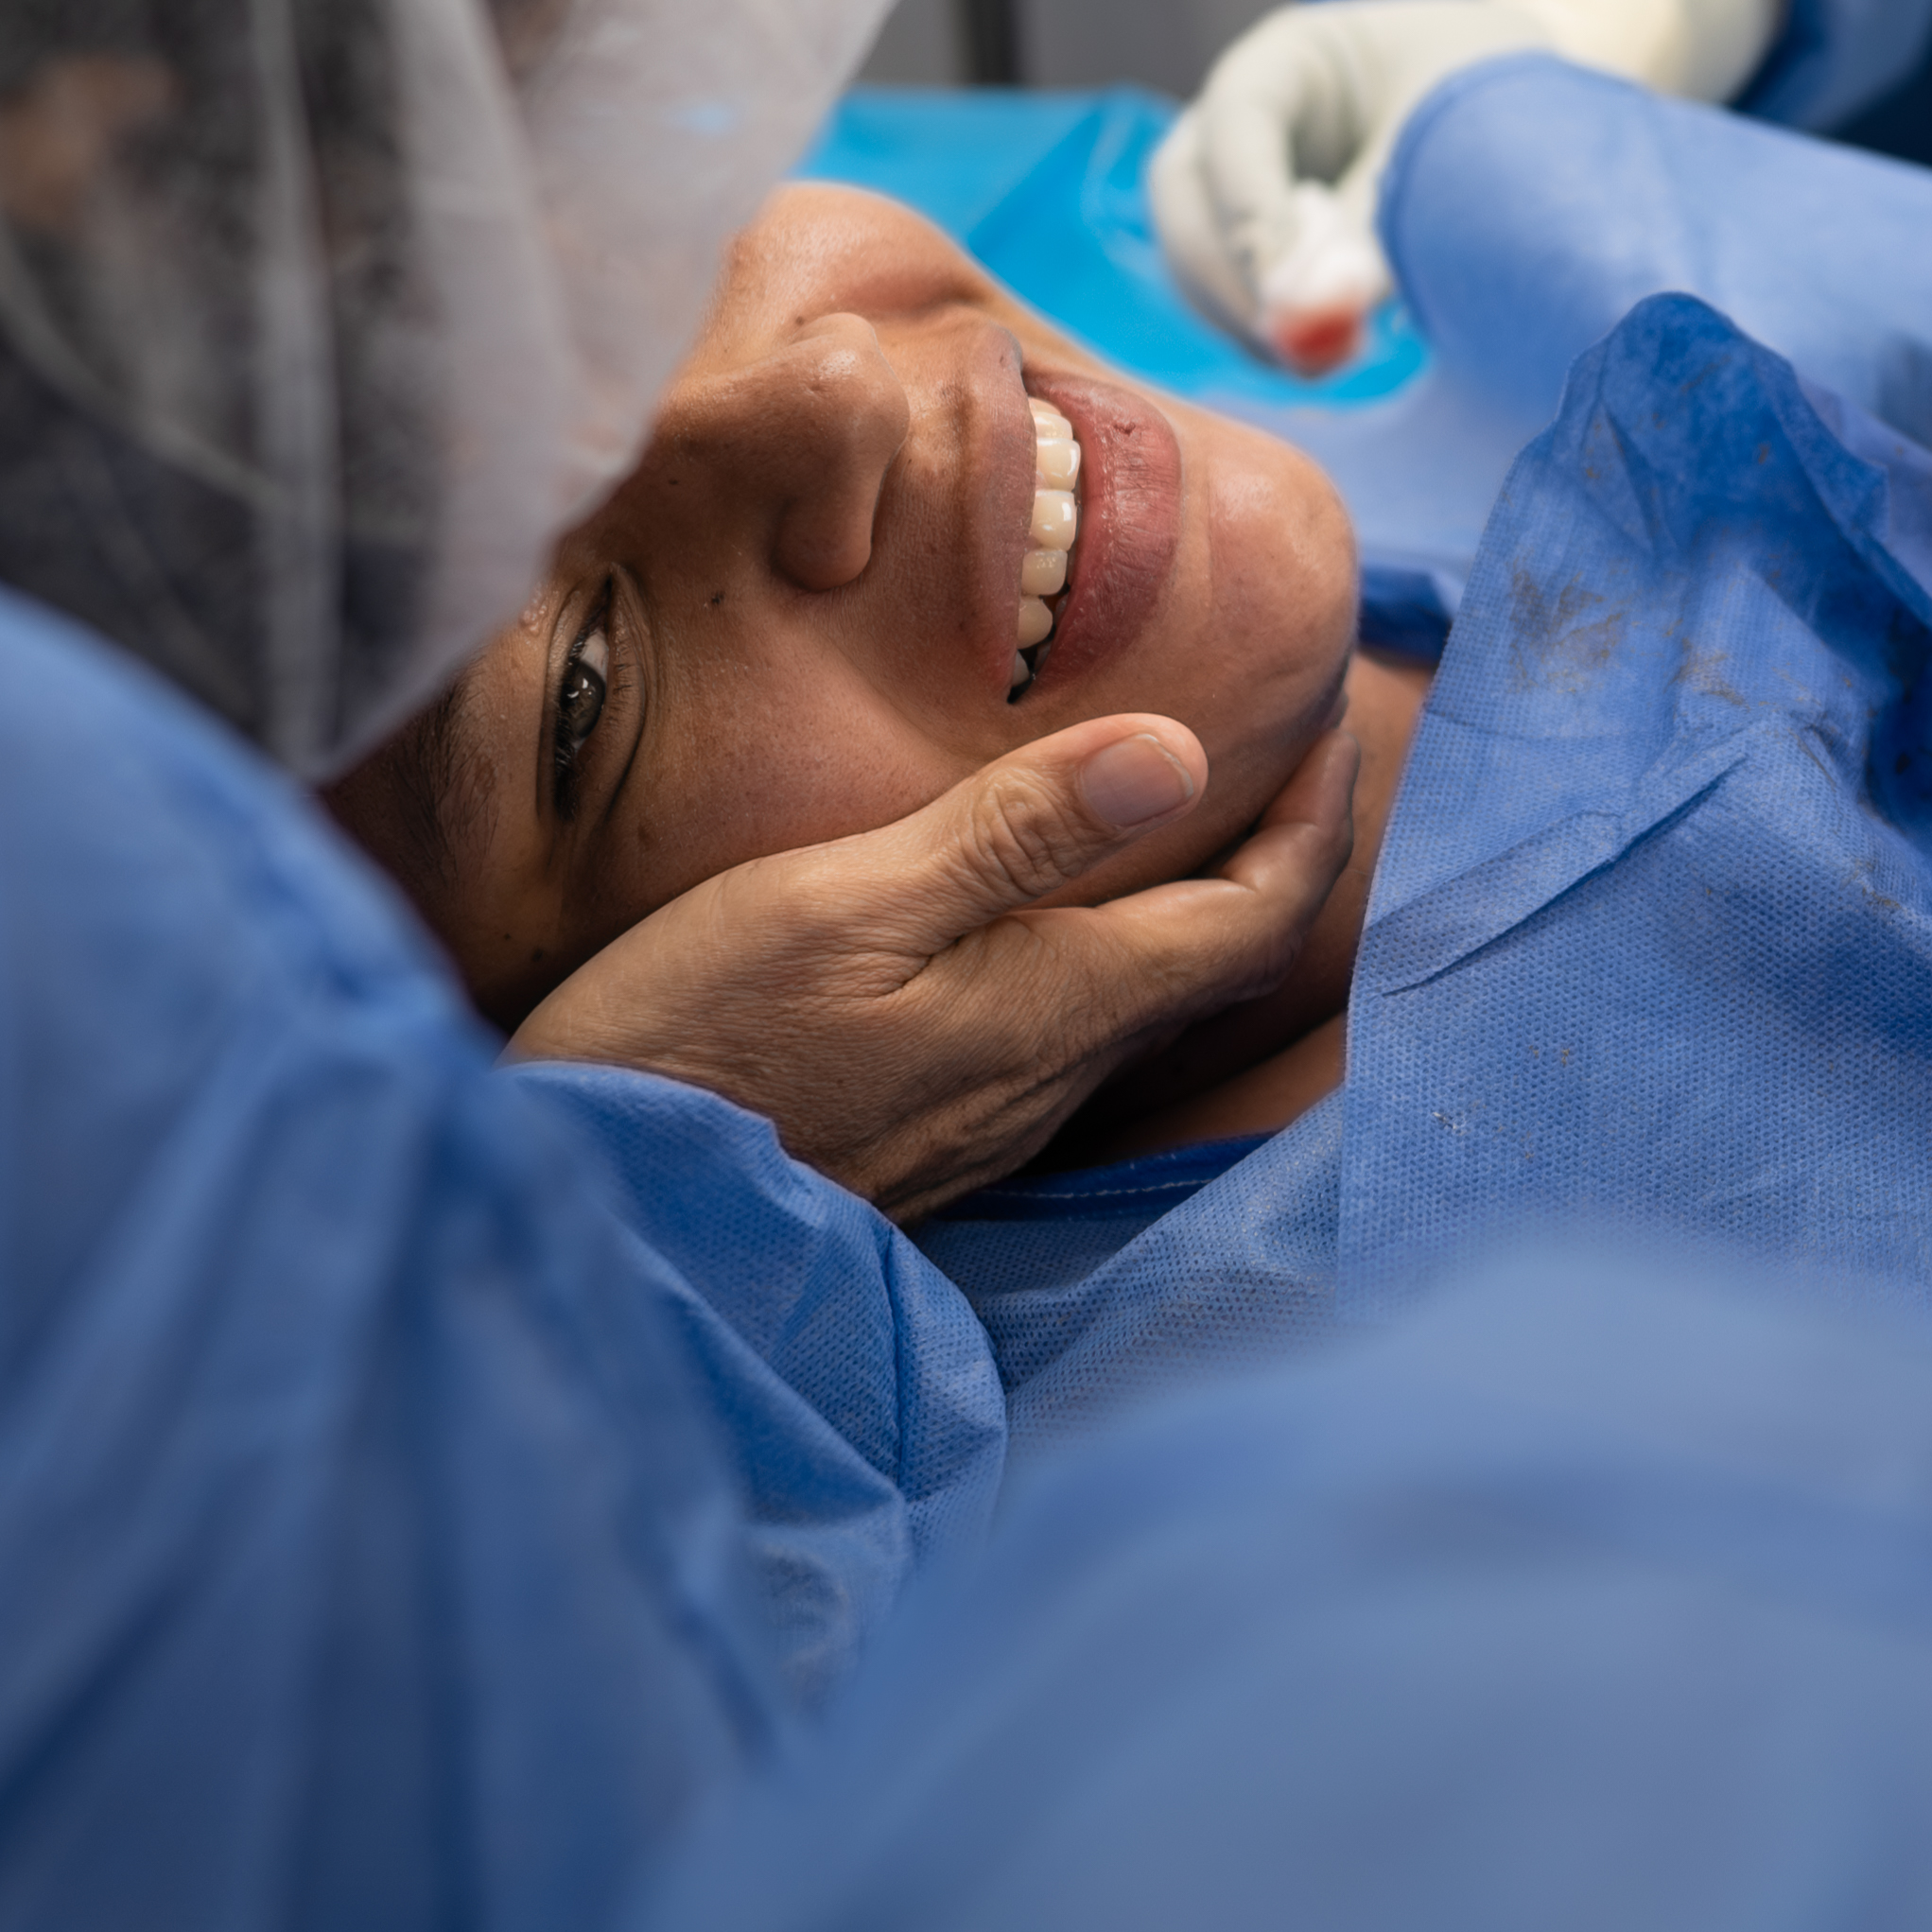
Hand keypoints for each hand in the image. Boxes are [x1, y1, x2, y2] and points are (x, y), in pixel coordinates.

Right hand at [510, 714, 1359, 1218]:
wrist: (597, 1210)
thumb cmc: (696, 1044)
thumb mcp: (843, 908)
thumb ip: (1010, 836)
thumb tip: (1181, 755)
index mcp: (1057, 1007)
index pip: (1257, 916)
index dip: (1317, 819)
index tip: (1333, 721)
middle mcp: (1051, 1080)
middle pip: (1216, 961)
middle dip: (1271, 851)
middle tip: (1281, 747)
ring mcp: (991, 1122)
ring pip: (1142, 998)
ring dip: (1188, 898)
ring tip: (1178, 800)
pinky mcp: (927, 1137)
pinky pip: (1062, 1031)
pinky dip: (1101, 944)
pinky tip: (1043, 904)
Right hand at [1144, 0, 1785, 375]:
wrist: (1516, 121)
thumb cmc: (1488, 105)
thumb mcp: (1445, 147)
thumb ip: (1378, 223)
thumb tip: (1317, 304)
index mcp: (1292, 55)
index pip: (1238, 120)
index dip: (1252, 211)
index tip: (1289, 295)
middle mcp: (1244, 112)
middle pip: (1183, 190)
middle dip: (1230, 274)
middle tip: (1294, 340)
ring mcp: (1238, 176)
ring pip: (1193, 251)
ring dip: (1244, 314)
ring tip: (1328, 356)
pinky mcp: (1254, 239)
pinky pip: (1227, 289)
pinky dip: (1265, 330)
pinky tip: (1329, 352)